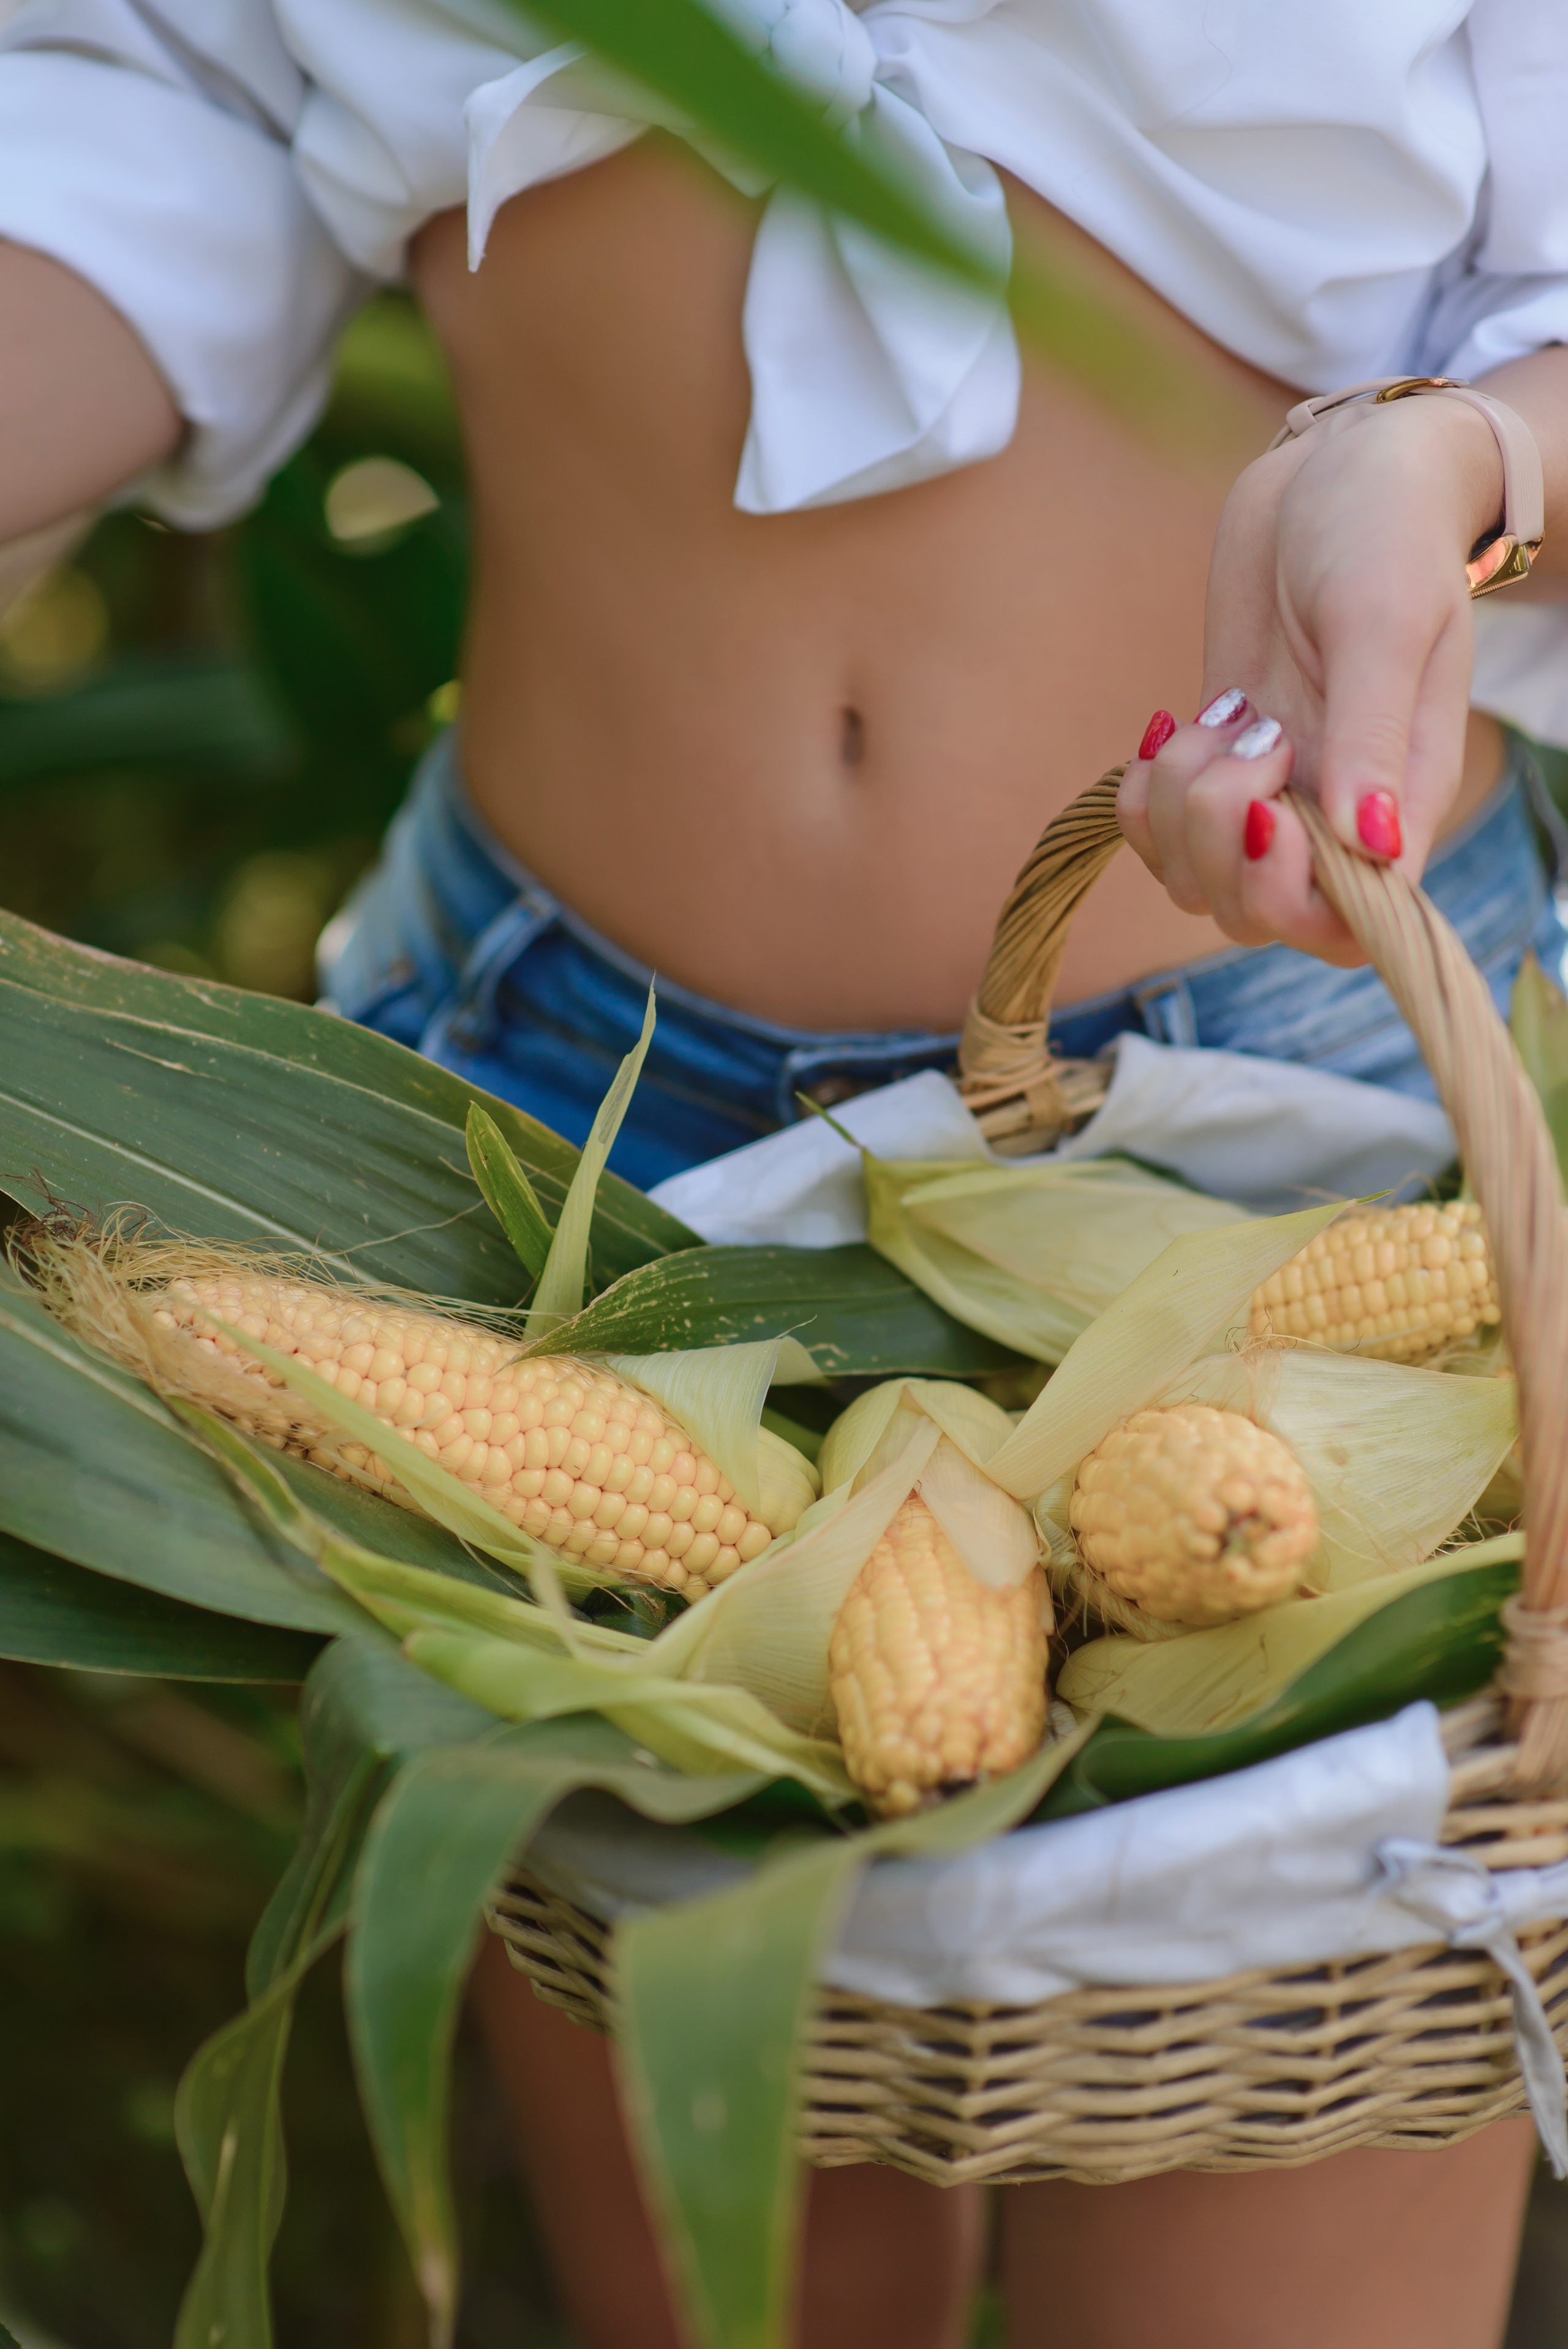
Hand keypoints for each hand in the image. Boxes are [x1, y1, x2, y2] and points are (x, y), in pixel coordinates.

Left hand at [1117, 394, 1504, 961]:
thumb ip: (1374, 735)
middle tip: (1249, 730)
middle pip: (1257, 916)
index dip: (1290, 899)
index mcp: (1402, 799)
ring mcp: (1273, 795)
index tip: (1266, 810)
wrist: (1338, 472)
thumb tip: (1371, 848)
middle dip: (1217, 840)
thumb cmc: (1385, 530)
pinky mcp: (1217, 768)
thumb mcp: (1386, 619)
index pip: (1351, 925)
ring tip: (1221, 713)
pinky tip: (1168, 726)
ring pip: (1194, 881)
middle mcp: (1336, 816)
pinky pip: (1155, 835)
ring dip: (1177, 807)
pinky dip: (1140, 795)